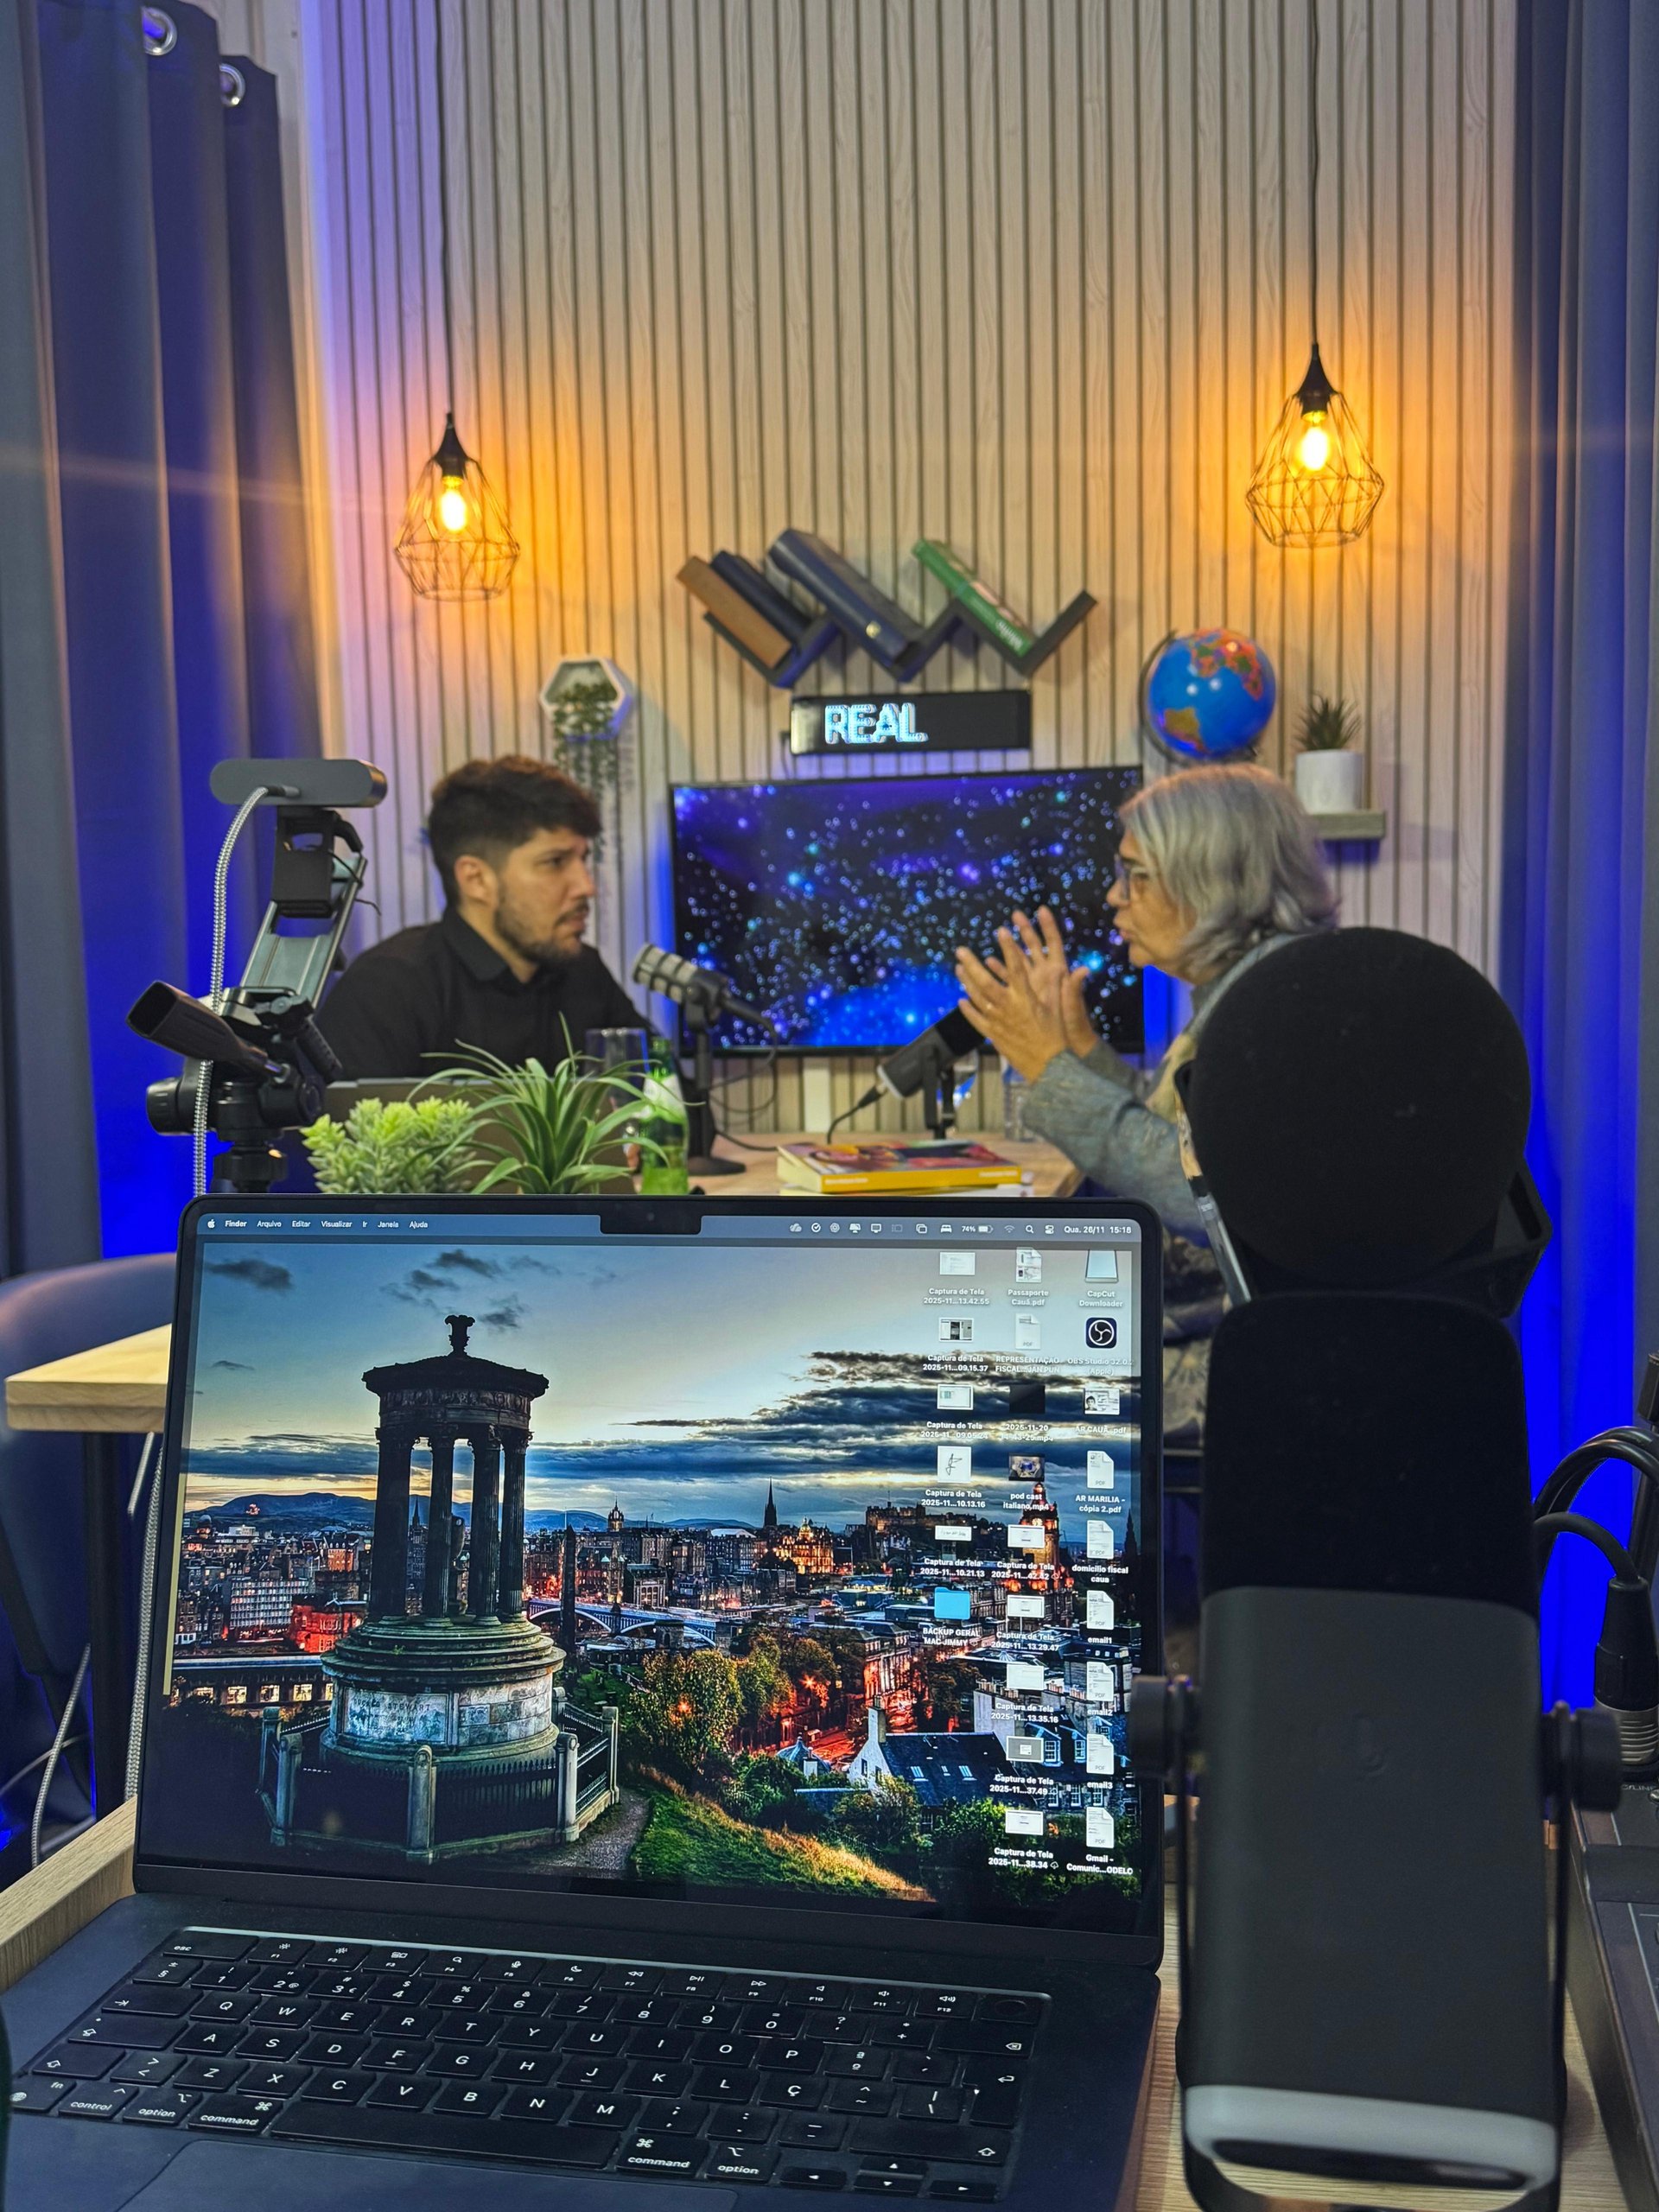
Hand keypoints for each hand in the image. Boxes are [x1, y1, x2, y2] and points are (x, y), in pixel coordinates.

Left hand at [956, 923, 1071, 1083]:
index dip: (1009, 948)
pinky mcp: (994, 1036)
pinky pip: (977, 1021)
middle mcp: (1010, 1008)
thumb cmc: (1060, 1038)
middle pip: (986, 982)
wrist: (1051, 1069)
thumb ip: (1070, 989)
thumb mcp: (1066, 1012)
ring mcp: (999, 1022)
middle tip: (960, 950)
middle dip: (972, 964)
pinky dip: (968, 1010)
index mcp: (1027, 998)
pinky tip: (961, 1001)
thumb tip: (1083, 969)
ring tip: (957, 968)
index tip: (1001, 931)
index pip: (1016, 968)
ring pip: (977, 998)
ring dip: (966, 982)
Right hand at [1006, 907, 1099, 1061]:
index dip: (1049, 927)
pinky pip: (1010, 980)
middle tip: (1015, 915)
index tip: (1041, 910)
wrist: (1064, 1049)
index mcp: (1059, 974)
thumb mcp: (1073, 1009)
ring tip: (999, 935)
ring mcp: (1034, 985)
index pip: (1054, 944)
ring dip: (1008, 950)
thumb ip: (1075, 989)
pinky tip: (987, 964)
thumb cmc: (1072, 1027)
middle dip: (1025, 929)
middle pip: (1034, 947)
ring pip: (1019, 961)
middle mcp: (1046, 975)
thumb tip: (1084, 970)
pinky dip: (999, 971)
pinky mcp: (1024, 996)